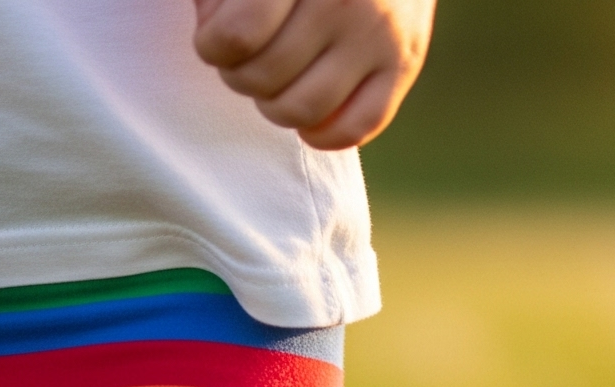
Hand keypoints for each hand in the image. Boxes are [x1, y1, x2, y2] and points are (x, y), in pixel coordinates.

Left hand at [193, 0, 433, 151]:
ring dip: (274, 105)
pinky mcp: (404, 62)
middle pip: (264, 77)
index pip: (237, 36)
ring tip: (277, 79)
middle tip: (249, 58)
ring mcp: (378, 32)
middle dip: (241, 75)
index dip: (213, 46)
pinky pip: (354, 128)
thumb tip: (210, 24)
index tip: (217, 37)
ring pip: (301, 109)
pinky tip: (308, 113)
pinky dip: (321, 133)